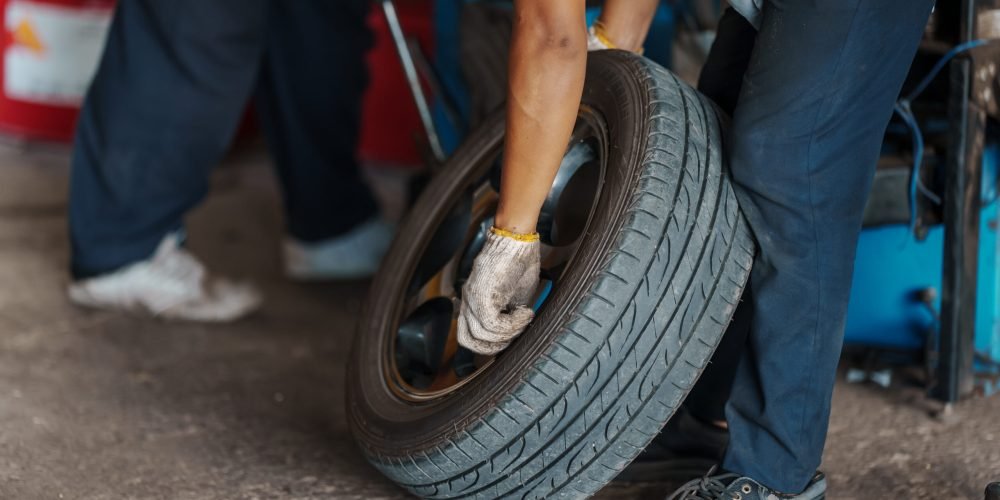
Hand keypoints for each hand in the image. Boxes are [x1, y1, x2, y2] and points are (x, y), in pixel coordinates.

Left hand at [457, 229, 539, 354]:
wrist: (516, 240)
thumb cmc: (518, 263)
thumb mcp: (514, 297)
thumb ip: (508, 316)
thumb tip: (515, 334)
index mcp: (472, 302)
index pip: (470, 335)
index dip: (491, 343)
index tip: (512, 336)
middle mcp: (467, 301)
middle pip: (469, 341)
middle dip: (495, 346)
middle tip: (516, 333)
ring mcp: (471, 298)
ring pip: (482, 335)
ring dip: (509, 334)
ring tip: (524, 318)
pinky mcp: (481, 296)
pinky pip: (493, 325)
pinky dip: (512, 325)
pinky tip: (525, 313)